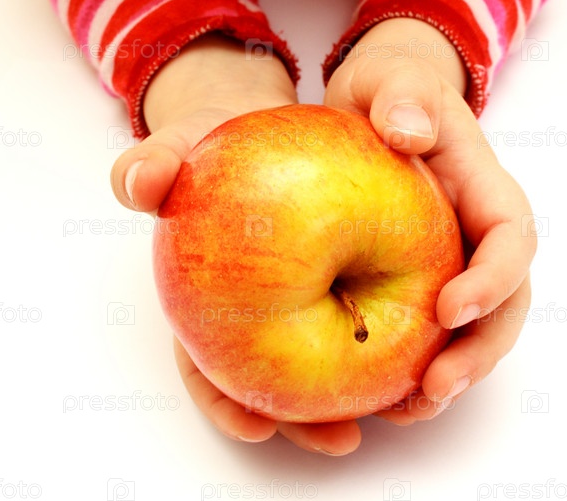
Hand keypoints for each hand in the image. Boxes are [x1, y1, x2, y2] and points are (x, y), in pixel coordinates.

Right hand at [110, 34, 362, 454]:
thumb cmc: (208, 149)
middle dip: (306, 420)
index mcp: (207, 304)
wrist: (251, 128)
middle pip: (275, 384)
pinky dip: (392, 336)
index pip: (205, 369)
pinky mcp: (344, 275)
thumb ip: (150, 166)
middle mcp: (255, 314)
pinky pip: (370, 313)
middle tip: (342, 438)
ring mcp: (301, 298)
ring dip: (361, 392)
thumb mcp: (176, 151)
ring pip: (328, 362)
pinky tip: (423, 346)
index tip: (257, 427)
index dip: (225, 403)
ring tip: (401, 408)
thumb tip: (143, 181)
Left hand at [324, 18, 536, 422]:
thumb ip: (402, 94)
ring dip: (453, 374)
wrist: (377, 108)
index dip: (492, 280)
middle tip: (435, 388)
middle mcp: (478, 235)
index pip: (510, 240)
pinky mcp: (424, 281)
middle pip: (504, 304)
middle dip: (479, 351)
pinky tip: (383, 396)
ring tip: (408, 409)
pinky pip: (434, 334)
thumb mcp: (392, 77)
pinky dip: (418, 368)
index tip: (449, 309)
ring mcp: (455, 262)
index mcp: (484, 190)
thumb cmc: (388, 91)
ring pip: (476, 330)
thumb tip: (407, 130)